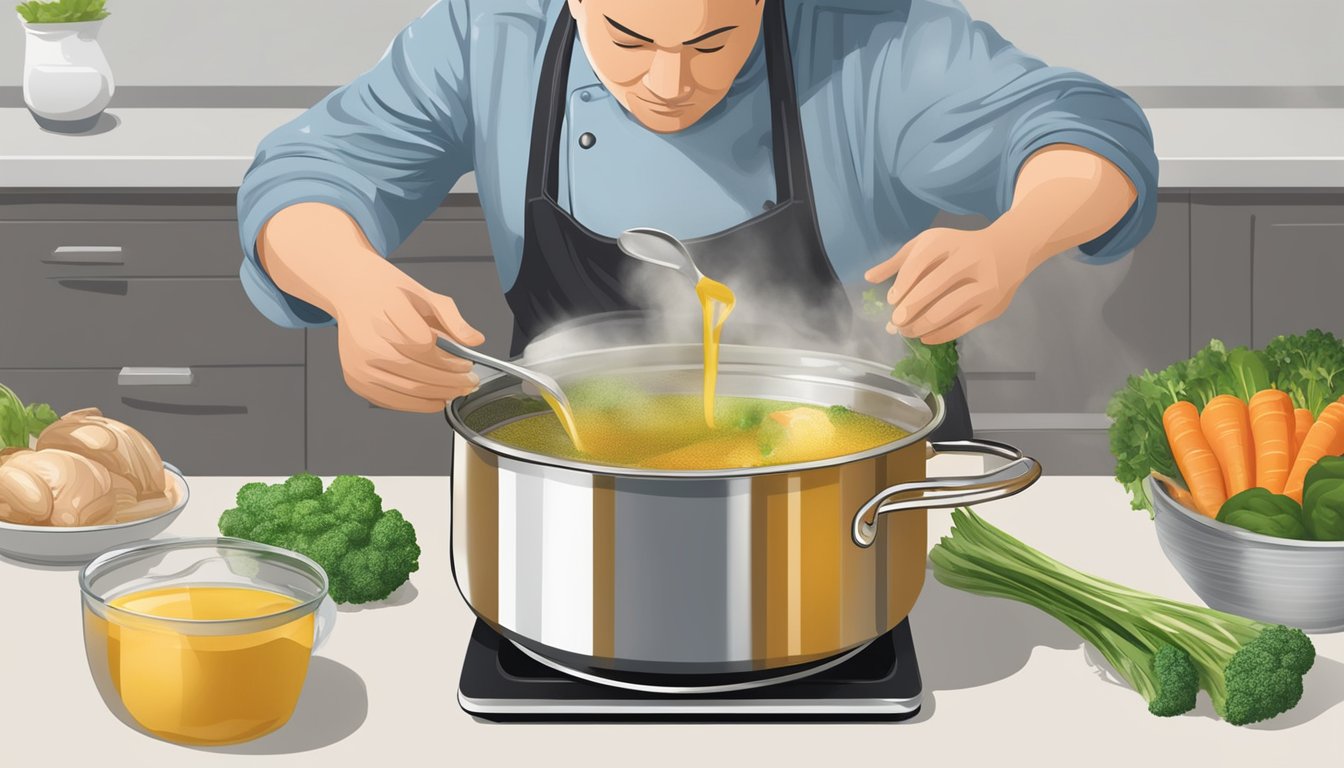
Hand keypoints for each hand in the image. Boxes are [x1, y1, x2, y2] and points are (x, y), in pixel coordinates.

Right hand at [257, 203, 484, 411]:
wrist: (352, 291)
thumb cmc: (390, 293)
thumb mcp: (426, 295)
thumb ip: (453, 318)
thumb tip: (476, 340)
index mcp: (386, 316)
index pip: (425, 348)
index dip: (451, 361)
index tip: (468, 364)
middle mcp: (368, 344)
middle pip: (418, 374)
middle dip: (451, 383)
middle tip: (470, 383)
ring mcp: (359, 365)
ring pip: (407, 392)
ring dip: (438, 396)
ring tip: (457, 392)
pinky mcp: (355, 379)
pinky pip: (390, 400)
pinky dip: (416, 404)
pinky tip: (435, 400)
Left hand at [864, 227, 1036, 344]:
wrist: (1009, 250)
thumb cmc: (959, 248)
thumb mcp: (929, 245)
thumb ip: (899, 261)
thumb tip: (868, 278)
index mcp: (948, 242)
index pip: (919, 264)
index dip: (902, 285)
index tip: (892, 300)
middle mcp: (969, 259)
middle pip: (933, 287)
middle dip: (910, 309)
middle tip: (895, 323)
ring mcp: (984, 284)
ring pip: (948, 309)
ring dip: (922, 325)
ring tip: (906, 331)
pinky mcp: (992, 306)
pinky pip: (962, 325)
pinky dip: (940, 334)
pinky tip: (924, 337)